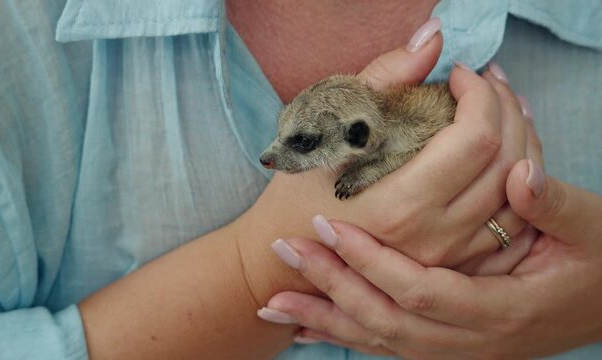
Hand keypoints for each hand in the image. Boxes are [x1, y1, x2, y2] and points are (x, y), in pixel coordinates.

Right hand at [237, 25, 535, 308]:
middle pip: (508, 164)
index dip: (481, 94)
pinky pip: (511, 223)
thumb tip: (433, 38)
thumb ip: (384, 78)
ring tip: (504, 110)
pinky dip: (519, 182)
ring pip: (518, 196)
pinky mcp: (453, 265)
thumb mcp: (327, 127)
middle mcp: (432, 238)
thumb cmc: (298, 190)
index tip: (461, 74)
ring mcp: (447, 258)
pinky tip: (508, 153)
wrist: (290, 252)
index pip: (476, 140)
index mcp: (400, 204)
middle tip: (487, 84)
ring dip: (523, 142)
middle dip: (507, 109)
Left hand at [261, 160, 601, 358]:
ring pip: (380, 342)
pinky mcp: (446, 347)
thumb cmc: (597, 265)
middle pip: (386, 321)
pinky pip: (386, 348)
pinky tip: (307, 330)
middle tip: (287, 252)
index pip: (421, 290)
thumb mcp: (591, 230)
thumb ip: (553, 203)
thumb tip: (518, 172)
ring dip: (326, 320)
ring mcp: (456, 351)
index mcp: (502, 312)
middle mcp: (472, 342)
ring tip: (274, 305)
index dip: (373, 261)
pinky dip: (345, 338)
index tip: (330, 226)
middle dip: (332, 287)